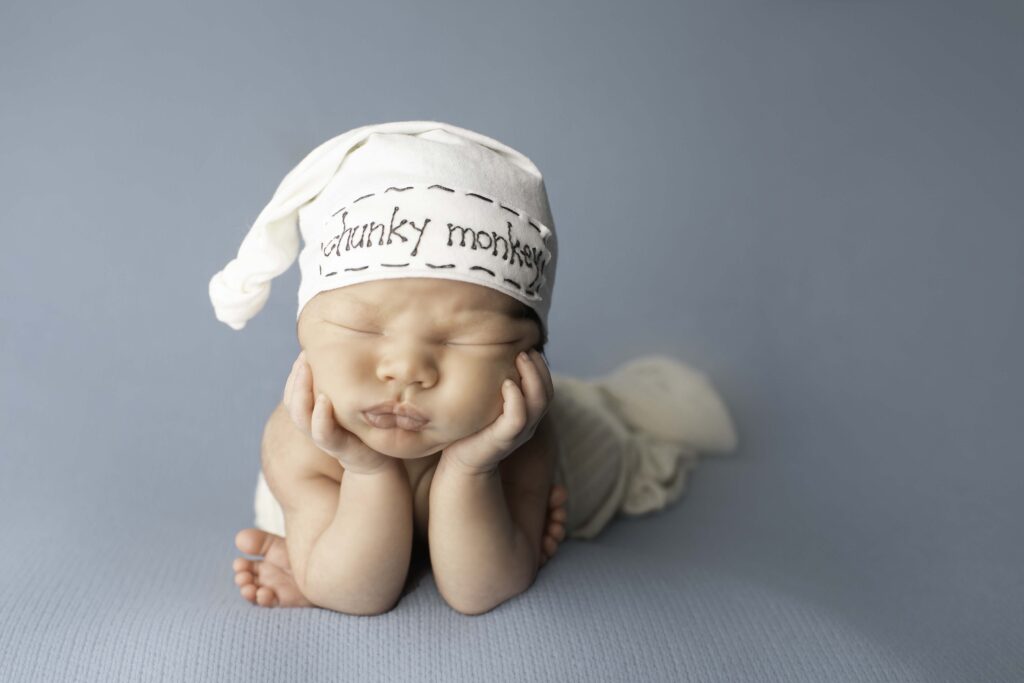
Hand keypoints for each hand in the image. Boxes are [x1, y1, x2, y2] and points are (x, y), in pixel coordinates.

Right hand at [282, 350, 393, 474]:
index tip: (306, 349)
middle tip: (304, 354)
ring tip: (306, 369)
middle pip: (293, 401)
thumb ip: (345, 380)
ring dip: (301, 392)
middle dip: (295, 377)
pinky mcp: (341, 449)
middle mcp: (315, 424)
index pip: (295, 390)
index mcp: (315, 411)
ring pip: (301, 416)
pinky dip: (320, 419)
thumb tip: (345, 345)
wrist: (380, 462)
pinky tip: (324, 401)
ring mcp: (325, 437)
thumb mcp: (354, 399)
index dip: (296, 372)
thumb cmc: (367, 426)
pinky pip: (324, 435)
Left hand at [441, 349, 554, 475]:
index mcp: (528, 414)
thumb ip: (497, 385)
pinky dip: (516, 398)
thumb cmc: (473, 428)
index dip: (542, 367)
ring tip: (520, 358)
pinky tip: (507, 383)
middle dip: (539, 367)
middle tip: (525, 349)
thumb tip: (491, 352)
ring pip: (538, 402)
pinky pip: (518, 417)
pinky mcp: (504, 439)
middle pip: (547, 392)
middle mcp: (529, 423)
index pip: (546, 388)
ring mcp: (519, 432)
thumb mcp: (489, 402)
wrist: (461, 461)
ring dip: (532, 377)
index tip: (528, 347)